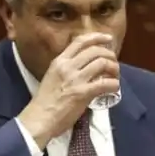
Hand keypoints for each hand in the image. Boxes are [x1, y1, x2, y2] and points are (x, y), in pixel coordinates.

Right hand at [17, 32, 119, 148]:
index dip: (97, 37)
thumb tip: (84, 66)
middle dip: (109, 54)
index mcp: (59, 61)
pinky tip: (114, 87)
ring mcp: (76, 79)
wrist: (40, 118)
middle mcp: (68, 66)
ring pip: (102, 63)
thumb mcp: (52, 76)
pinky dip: (114, 84)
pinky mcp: (83, 93)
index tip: (108, 38)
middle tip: (113, 63)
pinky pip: (105, 83)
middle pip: (95, 51)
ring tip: (115, 75)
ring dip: (113, 68)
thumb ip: (66, 69)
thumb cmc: (45, 101)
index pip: (80, 41)